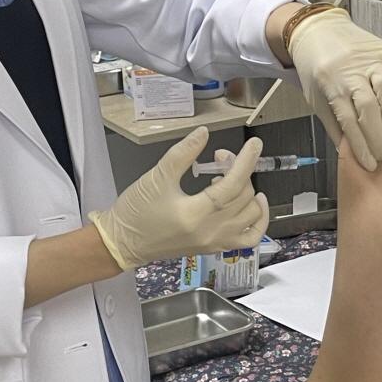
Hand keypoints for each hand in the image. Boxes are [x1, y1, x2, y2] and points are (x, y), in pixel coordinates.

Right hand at [89, 127, 268, 269]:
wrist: (123, 243)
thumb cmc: (136, 211)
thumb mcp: (157, 177)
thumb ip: (183, 153)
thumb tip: (204, 133)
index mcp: (196, 214)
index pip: (233, 184)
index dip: (246, 161)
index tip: (254, 144)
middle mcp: (210, 232)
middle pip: (243, 197)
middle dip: (239, 171)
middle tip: (219, 158)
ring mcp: (215, 242)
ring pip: (251, 216)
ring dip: (248, 192)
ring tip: (230, 179)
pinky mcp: (214, 248)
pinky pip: (249, 238)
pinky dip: (258, 221)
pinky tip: (252, 204)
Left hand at [288, 9, 381, 170]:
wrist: (316, 29)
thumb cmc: (314, 67)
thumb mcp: (315, 98)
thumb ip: (333, 124)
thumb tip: (350, 151)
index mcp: (329, 84)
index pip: (349, 121)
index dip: (361, 146)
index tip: (370, 163)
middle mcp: (350, 70)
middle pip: (369, 107)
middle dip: (378, 136)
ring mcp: (368, 58)